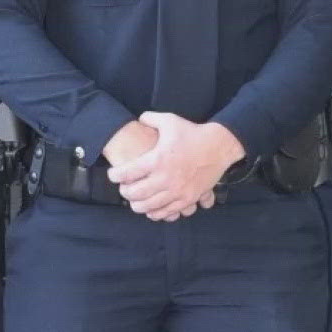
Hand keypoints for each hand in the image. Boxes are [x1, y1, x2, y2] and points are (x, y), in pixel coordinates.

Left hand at [105, 113, 242, 221]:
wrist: (219, 146)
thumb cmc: (192, 133)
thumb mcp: (169, 120)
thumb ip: (150, 118)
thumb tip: (138, 119)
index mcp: (157, 159)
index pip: (127, 173)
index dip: (115, 176)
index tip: (112, 174)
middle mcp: (165, 178)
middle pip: (135, 194)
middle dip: (124, 192)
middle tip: (123, 188)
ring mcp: (177, 191)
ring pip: (148, 207)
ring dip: (137, 205)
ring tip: (134, 200)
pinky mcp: (187, 199)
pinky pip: (166, 212)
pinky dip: (155, 213)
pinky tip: (150, 208)